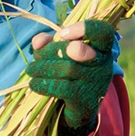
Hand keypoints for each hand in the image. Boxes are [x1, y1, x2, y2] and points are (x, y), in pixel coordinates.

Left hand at [27, 19, 115, 135]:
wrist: (79, 106)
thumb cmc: (69, 73)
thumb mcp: (62, 54)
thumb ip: (48, 43)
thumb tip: (38, 42)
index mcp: (101, 48)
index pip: (103, 31)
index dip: (84, 28)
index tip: (63, 34)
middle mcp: (103, 64)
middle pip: (75, 49)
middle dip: (50, 50)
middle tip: (38, 55)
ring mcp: (95, 82)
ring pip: (67, 68)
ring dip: (41, 67)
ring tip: (31, 70)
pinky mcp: (85, 99)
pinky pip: (61, 87)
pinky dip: (42, 84)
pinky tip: (34, 83)